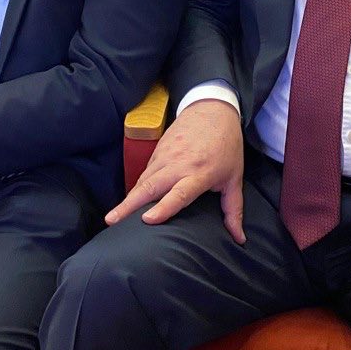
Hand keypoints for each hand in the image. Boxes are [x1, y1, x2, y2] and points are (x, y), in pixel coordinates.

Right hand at [106, 98, 245, 241]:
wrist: (212, 110)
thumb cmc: (226, 146)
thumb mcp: (234, 178)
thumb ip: (234, 210)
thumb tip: (239, 239)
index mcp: (199, 173)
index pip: (179, 193)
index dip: (164, 208)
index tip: (147, 220)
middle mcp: (178, 165)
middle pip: (150, 186)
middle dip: (128, 204)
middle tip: (111, 221)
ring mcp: (165, 155)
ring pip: (143, 180)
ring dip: (128, 198)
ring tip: (114, 217)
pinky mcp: (157, 150)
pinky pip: (145, 172)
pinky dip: (136, 187)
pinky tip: (129, 201)